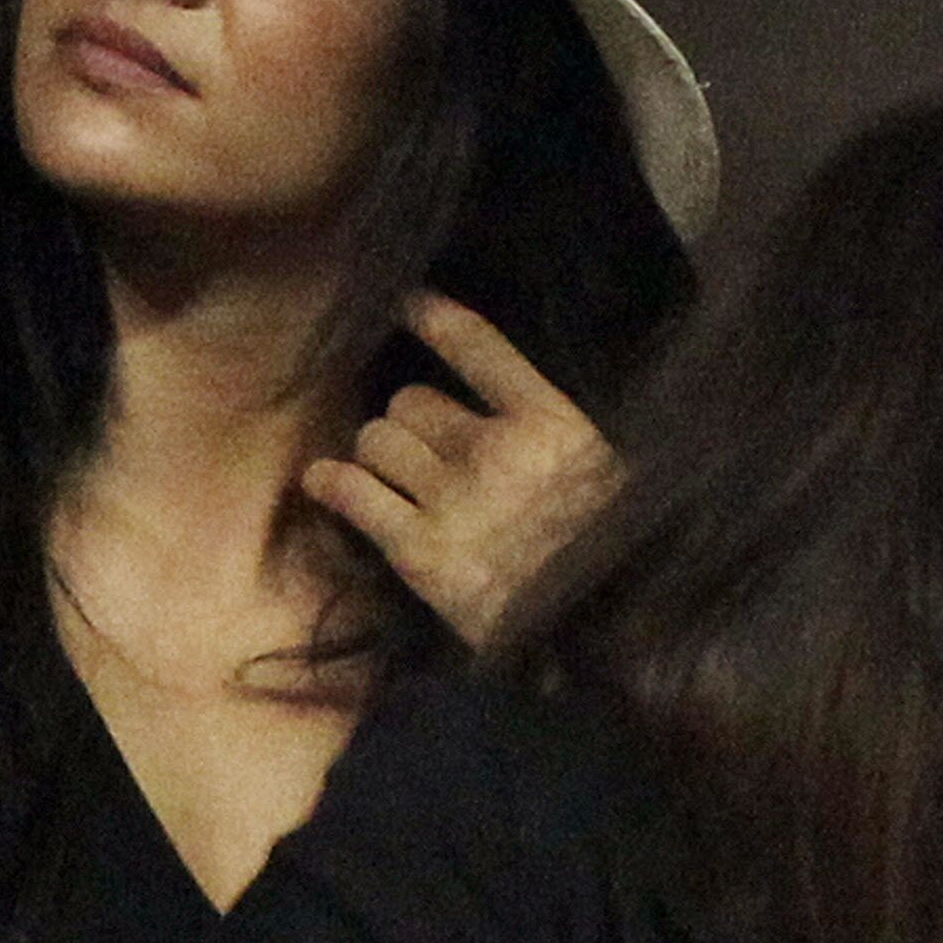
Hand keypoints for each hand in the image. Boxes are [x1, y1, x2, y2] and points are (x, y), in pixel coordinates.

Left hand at [300, 293, 618, 648]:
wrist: (604, 639)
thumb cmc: (618, 564)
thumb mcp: (617, 487)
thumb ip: (561, 449)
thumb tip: (522, 430)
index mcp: (552, 425)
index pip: (481, 349)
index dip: (438, 321)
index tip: (410, 304)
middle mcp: (492, 448)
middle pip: (410, 402)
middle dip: (409, 423)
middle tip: (423, 453)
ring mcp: (449, 497)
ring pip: (376, 440)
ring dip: (378, 455)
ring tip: (392, 478)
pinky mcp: (416, 549)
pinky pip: (352, 493)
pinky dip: (332, 484)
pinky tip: (323, 482)